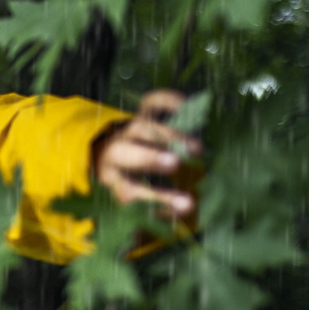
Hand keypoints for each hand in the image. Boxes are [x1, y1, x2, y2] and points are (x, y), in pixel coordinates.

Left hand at [93, 89, 201, 217]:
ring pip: (142, 126)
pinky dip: (169, 100)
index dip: (158, 198)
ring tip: (197, 148)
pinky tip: (189, 108)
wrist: (118, 157)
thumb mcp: (141, 203)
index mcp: (111, 179)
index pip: (129, 190)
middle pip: (126, 152)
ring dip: (169, 135)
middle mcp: (116, 152)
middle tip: (176, 164)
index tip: (188, 204)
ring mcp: (129, 130)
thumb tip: (187, 208)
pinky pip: (152, 102)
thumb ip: (160, 208)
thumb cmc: (136, 186)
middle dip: (150, 157)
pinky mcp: (142, 113)